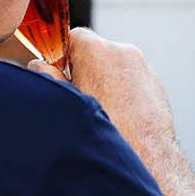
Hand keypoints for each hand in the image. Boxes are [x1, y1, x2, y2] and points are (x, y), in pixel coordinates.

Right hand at [28, 27, 175, 149]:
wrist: (146, 158)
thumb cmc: (104, 132)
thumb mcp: (65, 103)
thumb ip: (47, 77)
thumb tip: (38, 65)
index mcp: (98, 51)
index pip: (74, 36)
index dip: (62, 54)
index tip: (57, 72)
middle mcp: (124, 53)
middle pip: (95, 52)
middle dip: (83, 70)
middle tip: (76, 97)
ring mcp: (144, 68)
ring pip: (115, 68)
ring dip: (104, 82)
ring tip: (99, 113)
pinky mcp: (156, 85)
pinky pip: (132, 81)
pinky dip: (123, 93)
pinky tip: (118, 118)